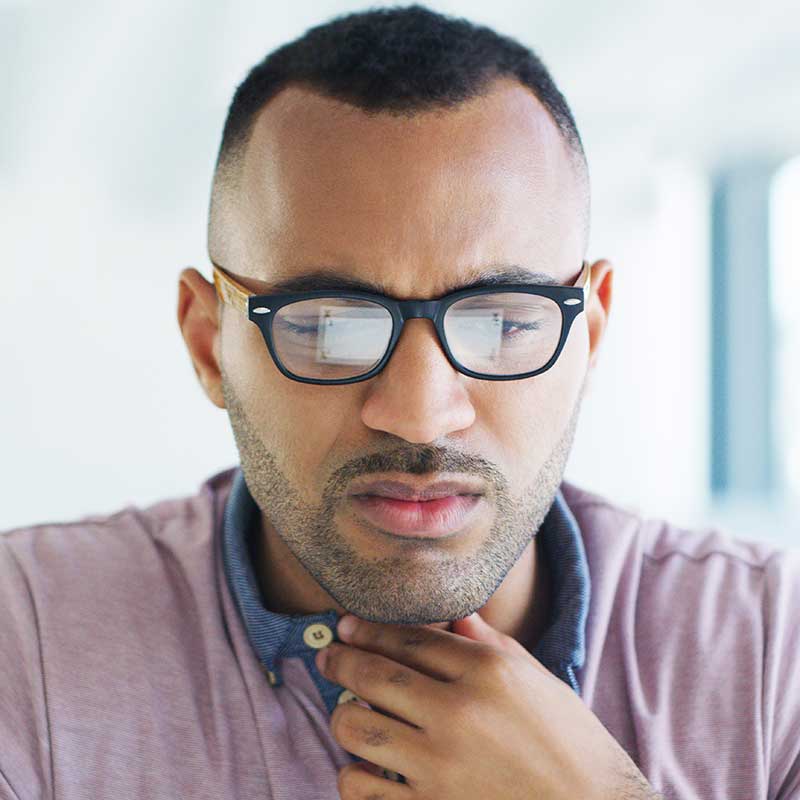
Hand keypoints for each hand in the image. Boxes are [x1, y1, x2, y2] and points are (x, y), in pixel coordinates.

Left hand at [316, 611, 660, 798]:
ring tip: (348, 712)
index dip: (369, 628)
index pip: (410, 639)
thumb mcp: (538, 682)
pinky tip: (363, 767)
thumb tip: (454, 618)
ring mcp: (440, 768)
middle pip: (374, 674)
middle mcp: (458, 714)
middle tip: (329, 656)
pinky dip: (352, 774)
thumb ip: (491, 645)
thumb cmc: (570, 744)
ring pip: (357, 728)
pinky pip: (361, 789)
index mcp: (488, 674)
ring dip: (344, 716)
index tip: (346, 625)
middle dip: (340, 660)